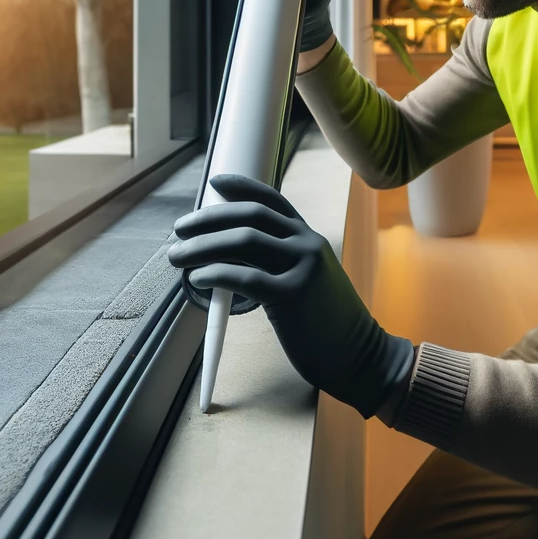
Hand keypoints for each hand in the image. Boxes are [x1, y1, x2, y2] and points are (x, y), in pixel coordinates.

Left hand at [168, 174, 413, 418]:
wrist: (359, 355)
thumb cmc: (327, 323)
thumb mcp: (310, 279)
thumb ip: (282, 262)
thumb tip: (230, 255)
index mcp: (309, 238)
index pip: (273, 200)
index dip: (242, 188)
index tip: (215, 183)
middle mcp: (307, 244)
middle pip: (249, 216)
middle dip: (208, 219)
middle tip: (180, 229)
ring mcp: (302, 267)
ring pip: (242, 242)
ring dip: (202, 246)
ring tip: (178, 255)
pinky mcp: (292, 296)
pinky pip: (244, 277)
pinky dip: (214, 274)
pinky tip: (198, 279)